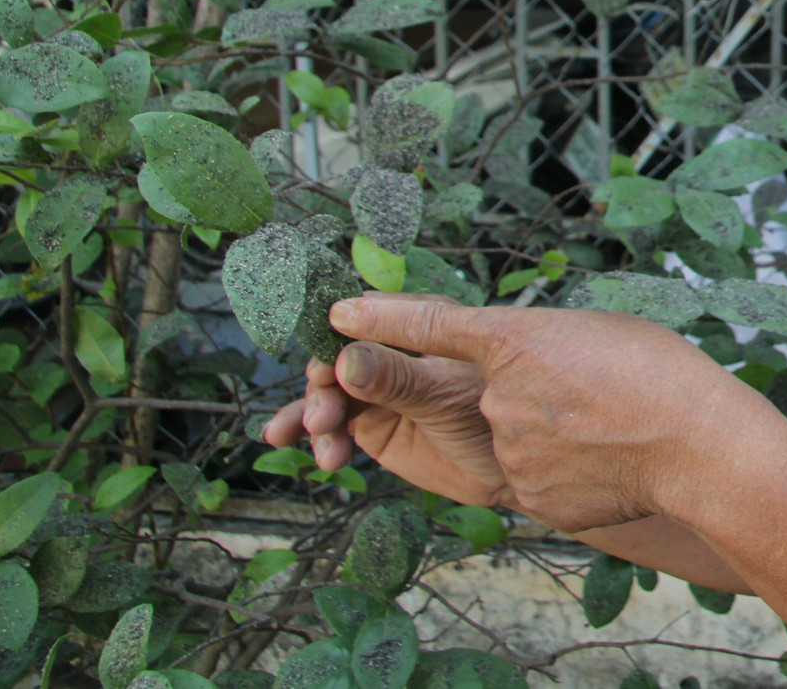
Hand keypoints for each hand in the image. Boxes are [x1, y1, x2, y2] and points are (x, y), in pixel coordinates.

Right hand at [263, 295, 507, 508]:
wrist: (503, 472)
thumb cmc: (489, 418)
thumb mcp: (442, 394)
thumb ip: (395, 379)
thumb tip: (343, 357)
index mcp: (419, 322)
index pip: (365, 313)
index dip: (336, 335)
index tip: (324, 366)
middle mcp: (392, 348)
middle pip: (336, 353)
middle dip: (323, 386)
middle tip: (324, 420)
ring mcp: (377, 385)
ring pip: (328, 389)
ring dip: (314, 414)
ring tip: (326, 449)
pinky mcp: (368, 420)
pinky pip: (329, 420)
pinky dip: (309, 430)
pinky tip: (282, 440)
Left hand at [325, 297, 786, 534]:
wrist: (699, 449)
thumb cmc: (663, 375)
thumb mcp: (600, 330)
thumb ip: (541, 345)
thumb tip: (521, 366)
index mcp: (515, 340)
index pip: (431, 325)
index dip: (382, 318)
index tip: (339, 316)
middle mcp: (497, 396)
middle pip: (493, 394)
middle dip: (535, 396)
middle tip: (597, 398)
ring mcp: (509, 451)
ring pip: (516, 439)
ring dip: (555, 436)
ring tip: (613, 433)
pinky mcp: (528, 495)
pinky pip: (536, 477)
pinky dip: (569, 472)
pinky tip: (610, 465)